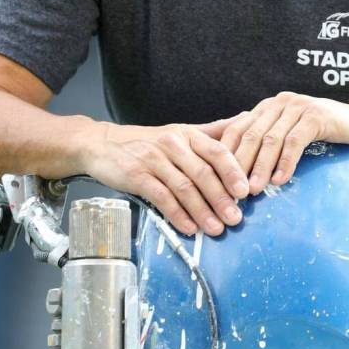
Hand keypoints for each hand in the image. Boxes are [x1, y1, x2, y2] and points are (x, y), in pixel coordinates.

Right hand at [81, 121, 249, 236]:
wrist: (102, 143)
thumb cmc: (147, 142)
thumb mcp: (180, 132)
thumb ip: (212, 131)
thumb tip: (245, 119)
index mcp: (187, 134)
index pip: (216, 151)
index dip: (232, 172)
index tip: (245, 192)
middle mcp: (172, 144)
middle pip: (202, 173)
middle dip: (221, 198)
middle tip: (235, 218)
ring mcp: (153, 159)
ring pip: (183, 188)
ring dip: (202, 211)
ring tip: (215, 229)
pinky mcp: (136, 175)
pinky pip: (161, 197)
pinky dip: (177, 214)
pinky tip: (188, 227)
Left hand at [202, 92, 348, 194]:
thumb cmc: (321, 135)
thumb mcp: (288, 137)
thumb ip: (265, 145)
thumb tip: (234, 173)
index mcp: (266, 107)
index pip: (236, 129)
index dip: (225, 155)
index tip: (217, 182)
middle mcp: (278, 103)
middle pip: (250, 135)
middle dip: (238, 164)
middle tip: (231, 191)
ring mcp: (297, 106)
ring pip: (271, 139)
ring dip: (260, 167)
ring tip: (253, 190)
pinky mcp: (316, 115)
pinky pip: (295, 141)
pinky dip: (286, 162)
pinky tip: (280, 180)